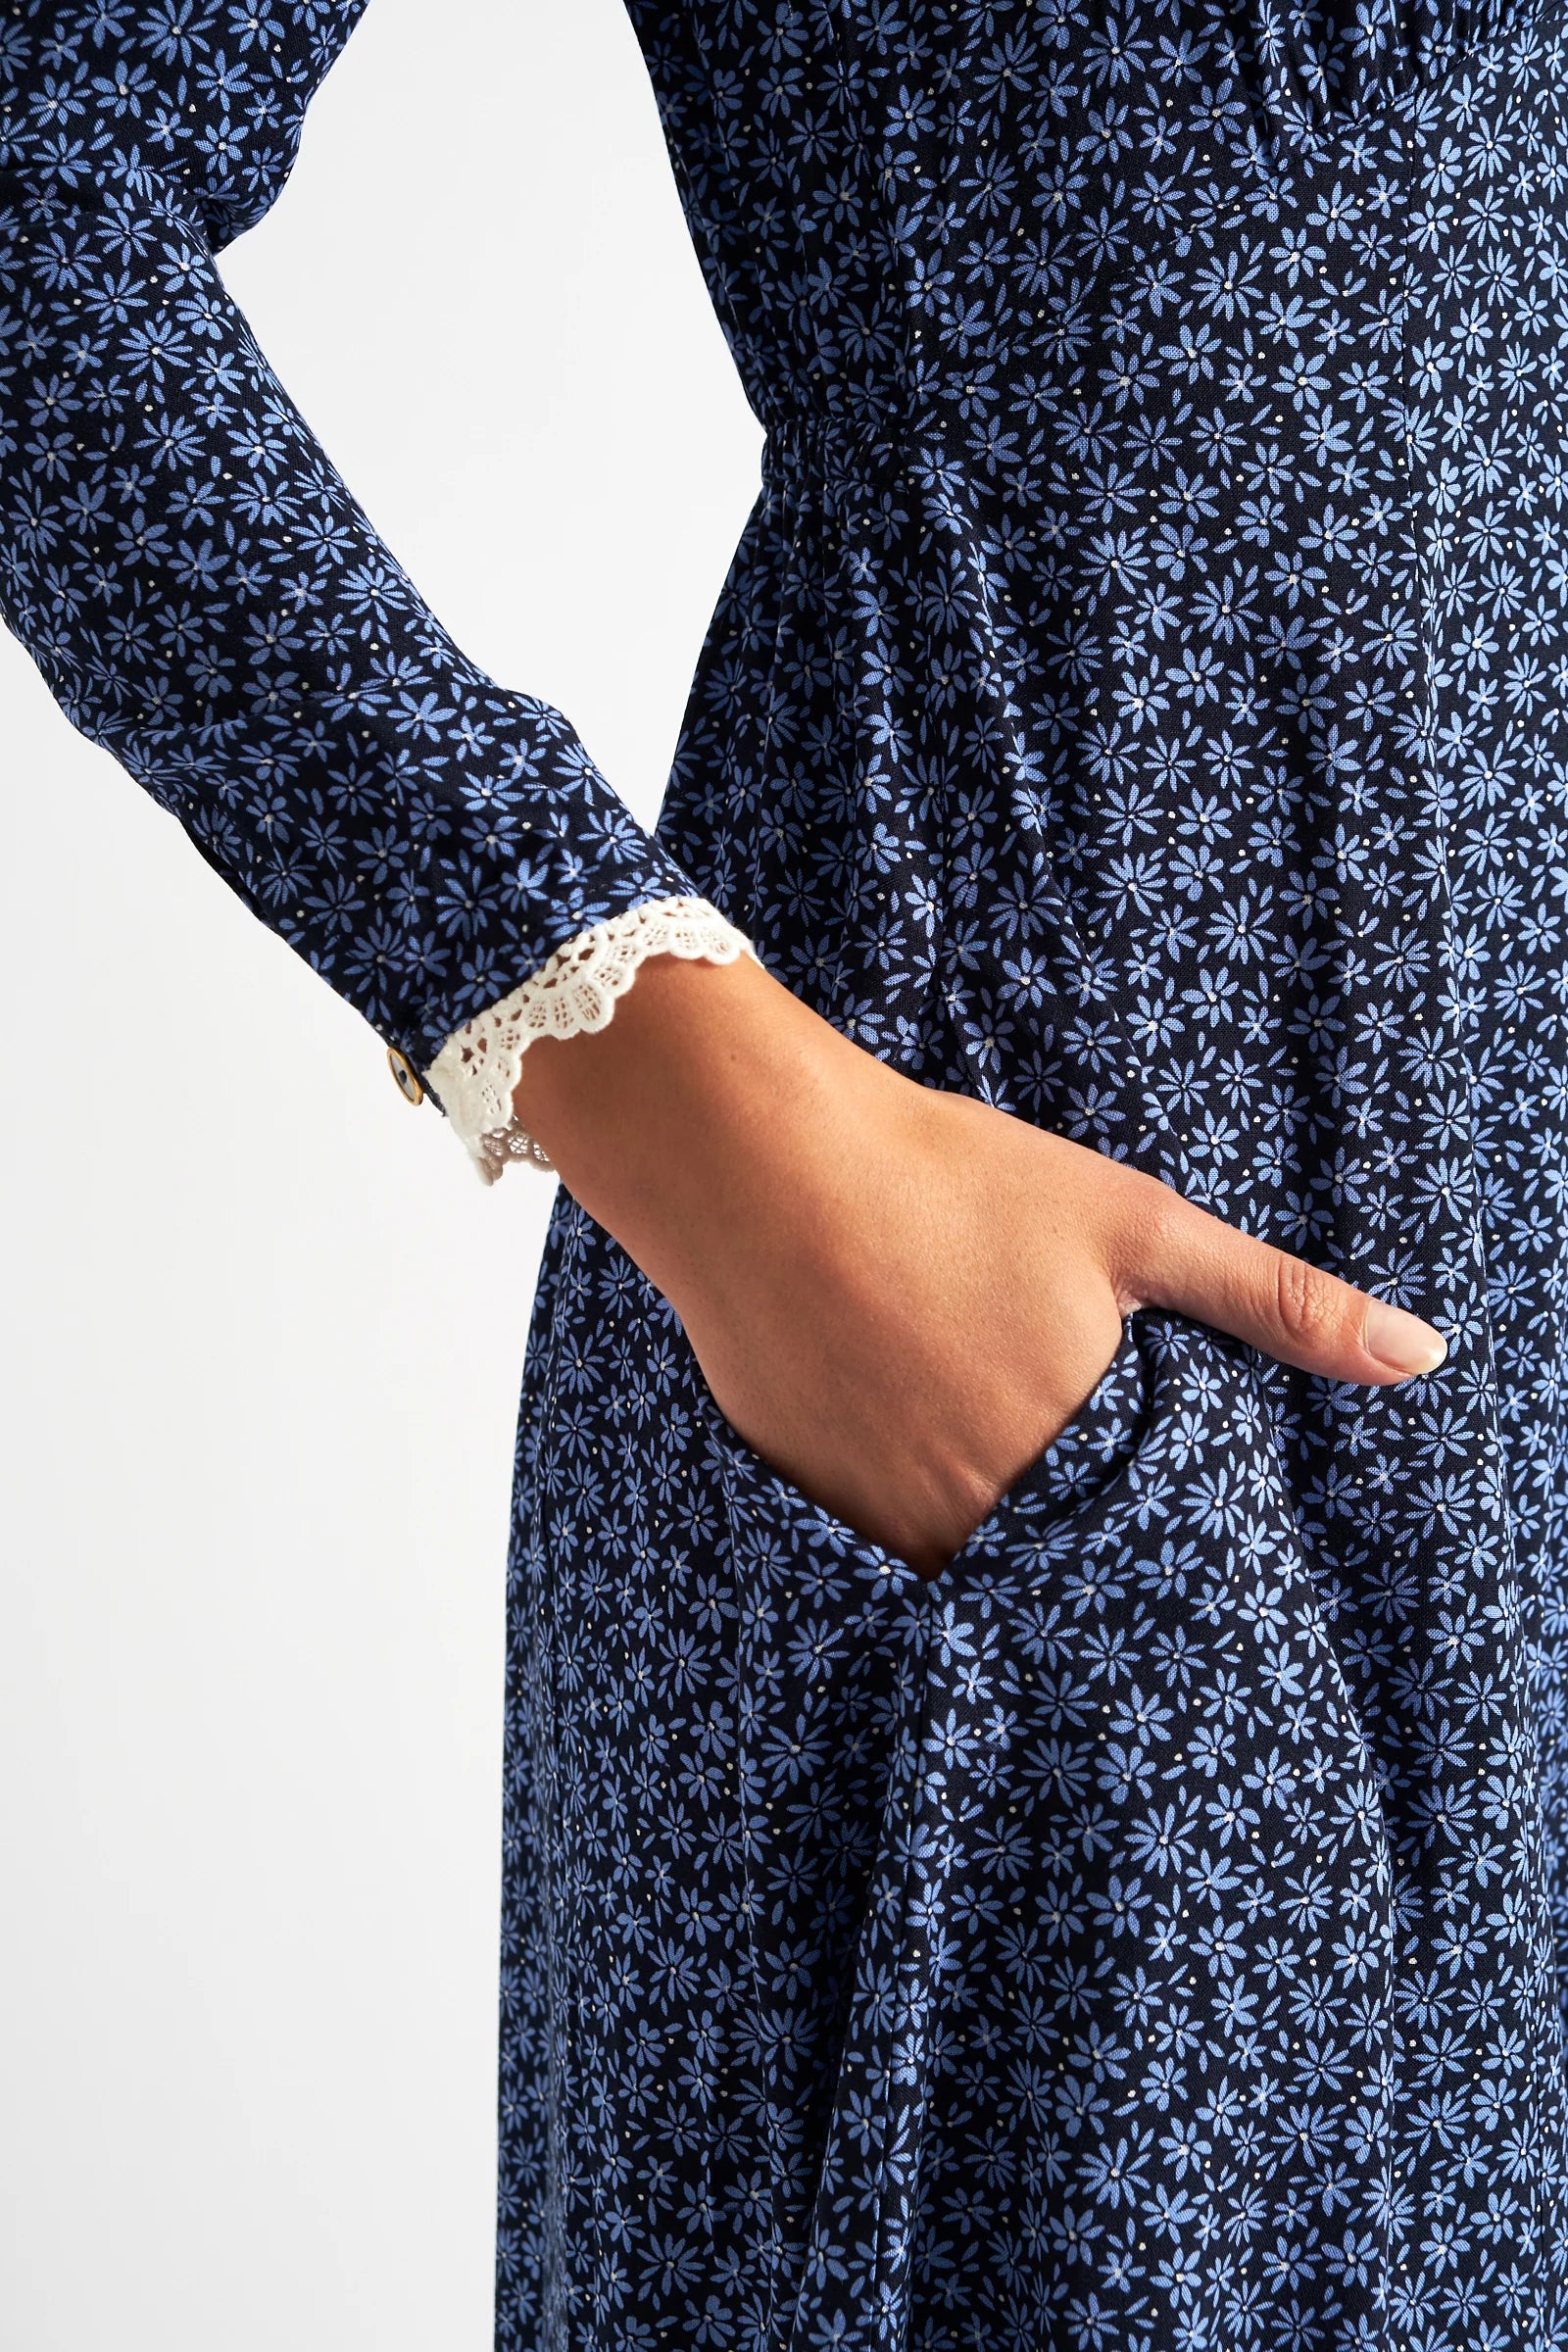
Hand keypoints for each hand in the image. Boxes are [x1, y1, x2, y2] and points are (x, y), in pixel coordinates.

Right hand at [512, 953, 1446, 1578]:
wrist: (760, 1163)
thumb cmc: (950, 1180)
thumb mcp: (1133, 1224)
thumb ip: (1276, 1302)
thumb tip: (1421, 1356)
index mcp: (1073, 1453)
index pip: (1148, 1548)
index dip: (1159, 1535)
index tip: (1154, 1509)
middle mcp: (979, 1509)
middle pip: (1053, 1565)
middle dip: (1073, 1536)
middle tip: (1061, 1468)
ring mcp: (881, 1514)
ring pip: (966, 1560)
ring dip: (989, 1527)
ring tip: (979, 1442)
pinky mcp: (807, 1497)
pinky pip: (879, 1539)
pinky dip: (905, 1507)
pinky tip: (901, 1427)